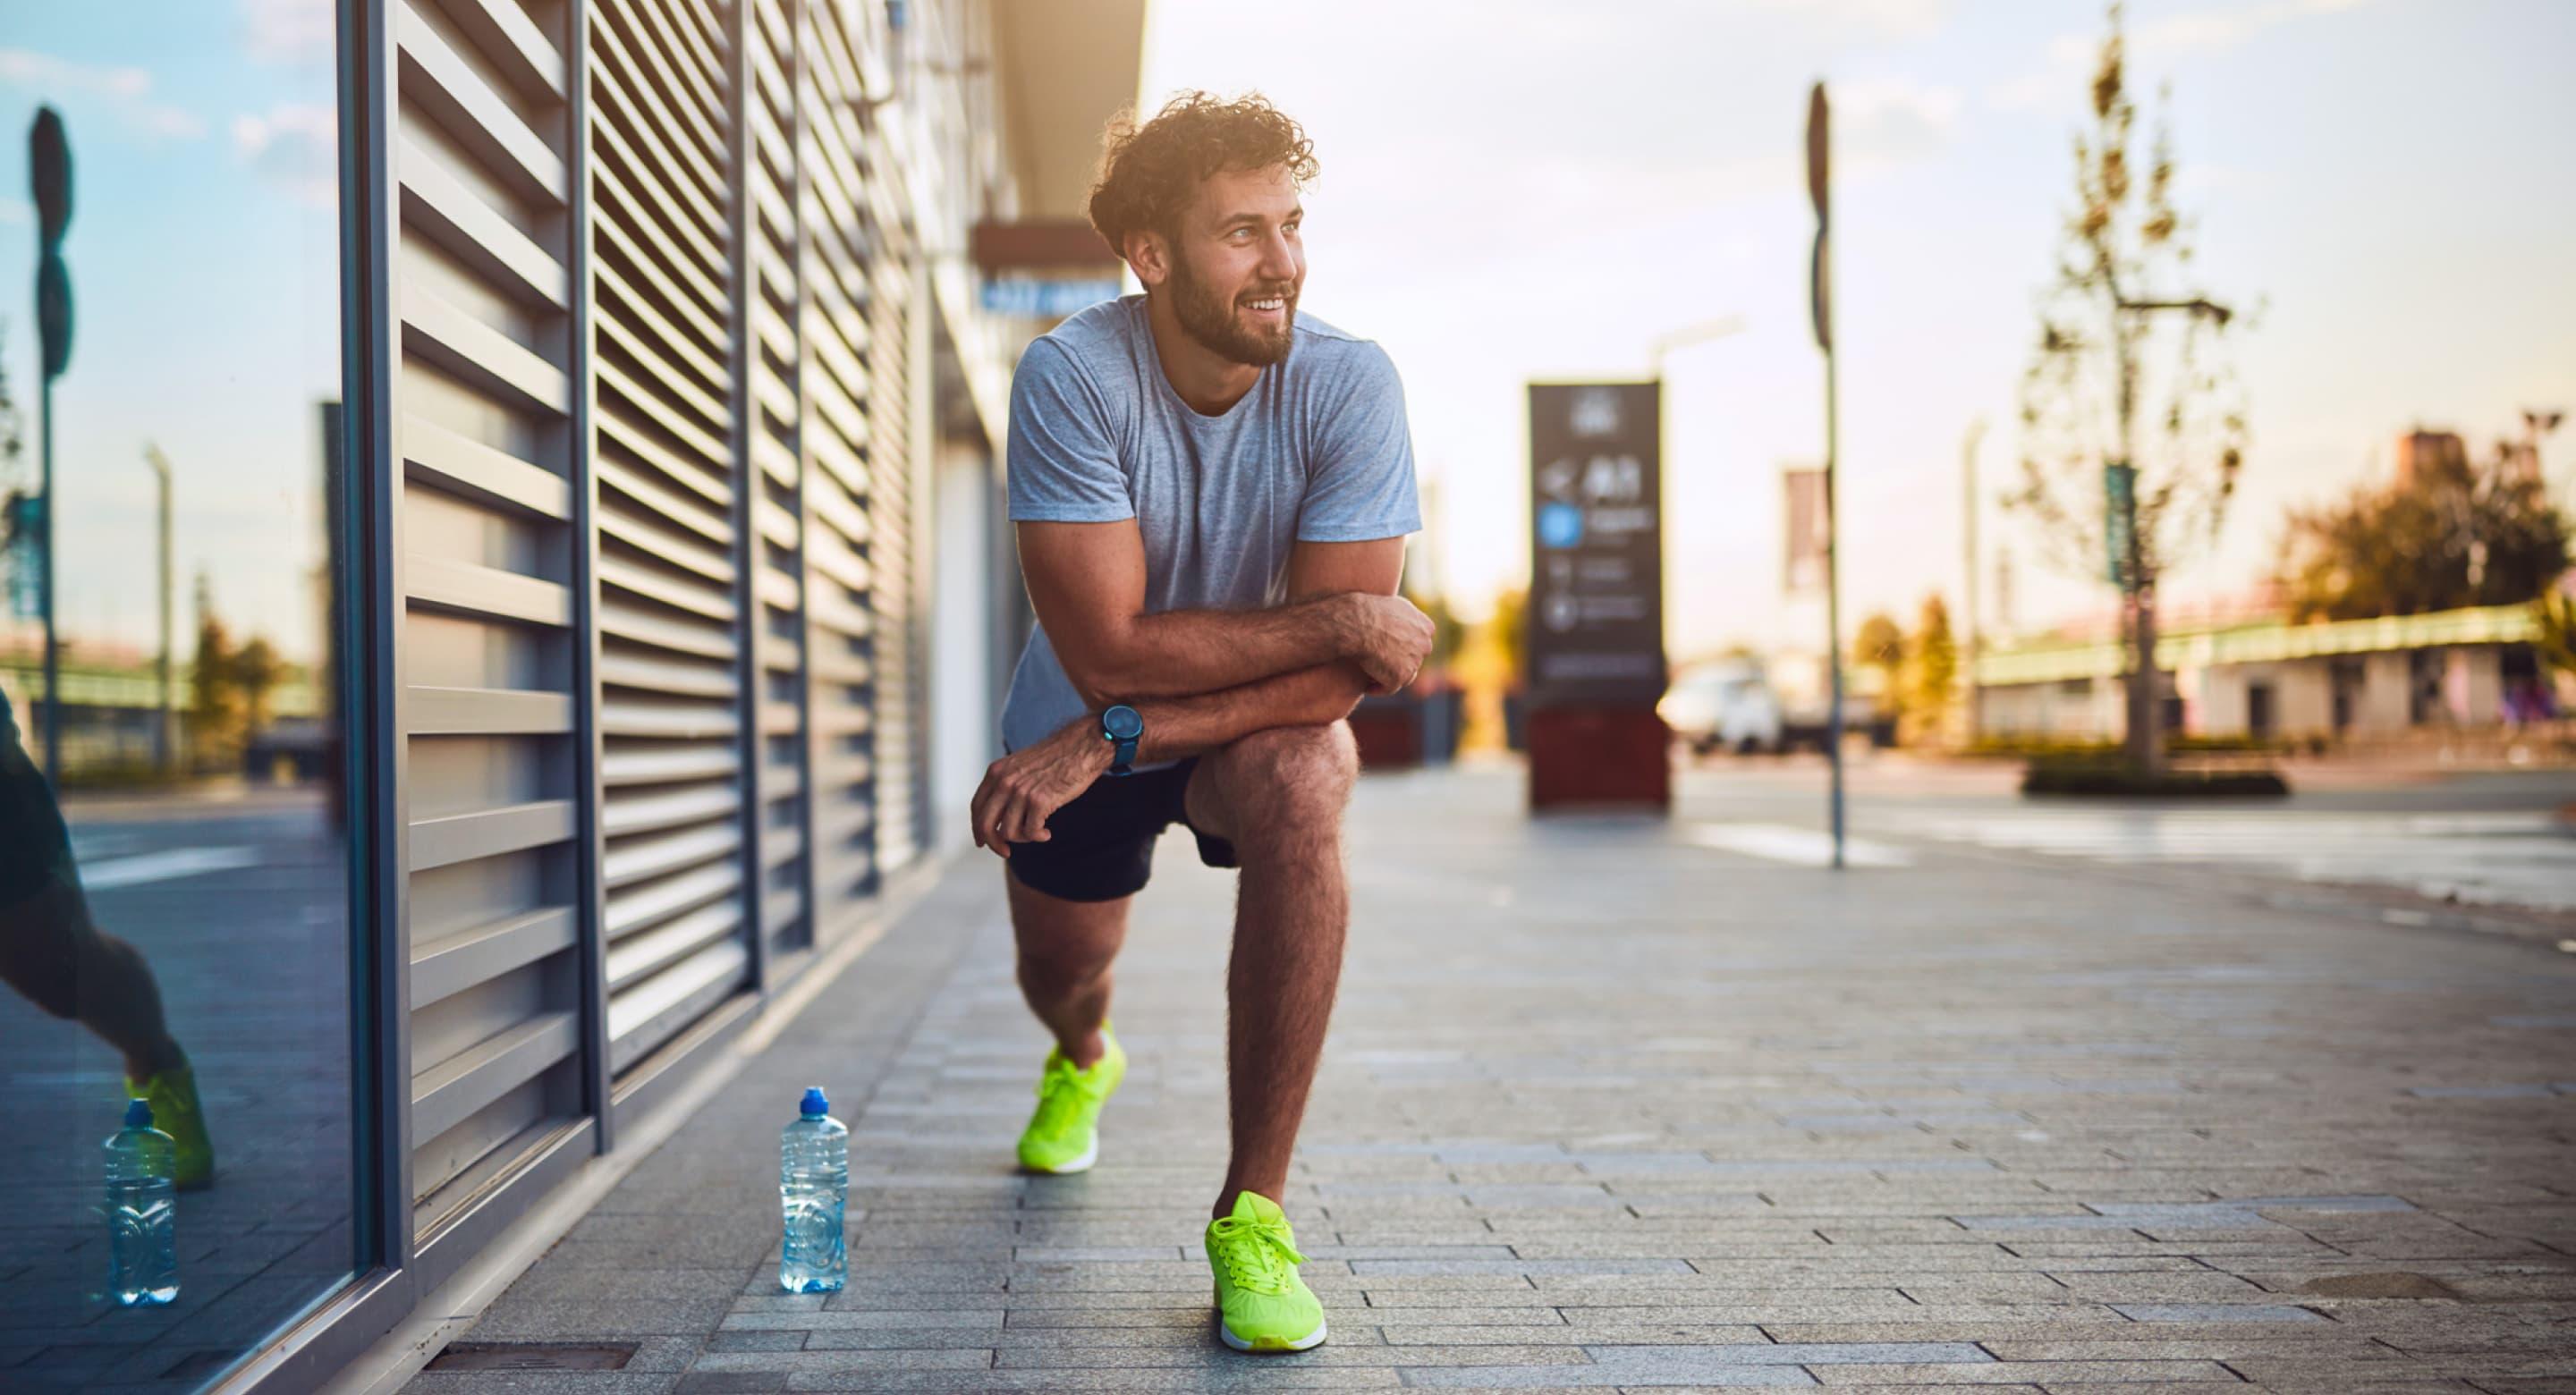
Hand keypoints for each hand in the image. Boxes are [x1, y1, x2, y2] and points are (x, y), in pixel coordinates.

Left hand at [970, 719, 1112, 857]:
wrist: (1082, 746)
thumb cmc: (1056, 757)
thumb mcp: (1020, 765)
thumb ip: (1006, 785)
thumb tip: (1000, 818)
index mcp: (996, 772)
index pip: (977, 807)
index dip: (977, 829)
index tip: (982, 842)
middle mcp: (1004, 781)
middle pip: (986, 825)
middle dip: (994, 844)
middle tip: (1006, 852)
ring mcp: (1021, 791)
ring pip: (1009, 832)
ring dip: (1024, 839)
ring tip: (1038, 832)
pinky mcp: (1039, 801)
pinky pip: (1031, 832)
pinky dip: (1039, 836)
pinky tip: (1047, 832)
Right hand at [1337, 593, 1435, 693]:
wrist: (1356, 624)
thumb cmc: (1368, 610)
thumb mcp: (1394, 605)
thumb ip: (1406, 616)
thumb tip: (1405, 620)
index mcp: (1426, 626)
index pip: (1419, 642)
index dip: (1403, 647)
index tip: (1389, 648)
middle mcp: (1425, 644)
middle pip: (1413, 659)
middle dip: (1399, 662)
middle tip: (1379, 663)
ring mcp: (1414, 662)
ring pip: (1404, 675)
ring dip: (1390, 676)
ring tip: (1371, 676)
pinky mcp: (1400, 677)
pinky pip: (1389, 688)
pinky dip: (1379, 689)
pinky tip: (1367, 687)